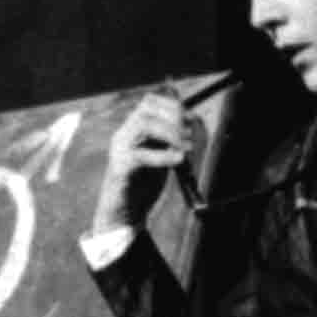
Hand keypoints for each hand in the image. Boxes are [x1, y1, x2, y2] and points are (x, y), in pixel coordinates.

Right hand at [93, 90, 195, 242]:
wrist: (124, 215)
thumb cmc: (144, 185)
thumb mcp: (162, 156)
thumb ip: (174, 140)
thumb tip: (197, 122)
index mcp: (133, 129)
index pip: (150, 101)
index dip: (173, 106)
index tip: (192, 119)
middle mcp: (124, 134)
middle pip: (146, 108)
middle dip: (173, 116)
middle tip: (190, 134)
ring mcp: (119, 150)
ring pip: (143, 124)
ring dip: (170, 132)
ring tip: (187, 147)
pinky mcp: (120, 170)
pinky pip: (140, 155)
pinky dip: (163, 156)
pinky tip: (178, 161)